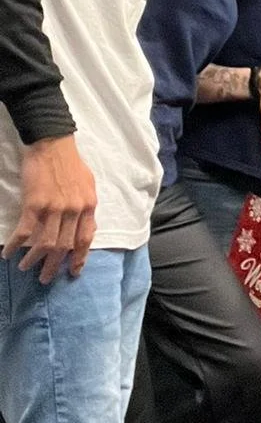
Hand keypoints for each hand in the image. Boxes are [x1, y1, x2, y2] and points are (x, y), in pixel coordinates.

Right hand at [5, 136, 97, 281]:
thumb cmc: (70, 162)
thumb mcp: (88, 184)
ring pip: (45, 243)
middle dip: (54, 265)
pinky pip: (25, 232)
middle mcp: (74, 210)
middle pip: (65, 246)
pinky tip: (9, 252)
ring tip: (26, 268)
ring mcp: (54, 208)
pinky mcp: (35, 204)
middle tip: (45, 278)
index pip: (85, 238)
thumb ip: (86, 206)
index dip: (79, 257)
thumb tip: (84, 224)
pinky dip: (16, 245)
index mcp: (88, 205)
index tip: (74, 271)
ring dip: (35, 259)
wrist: (52, 144)